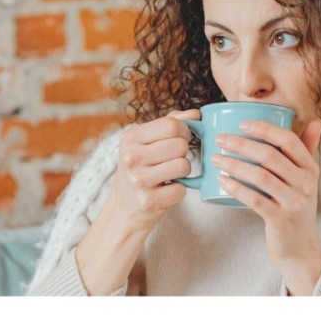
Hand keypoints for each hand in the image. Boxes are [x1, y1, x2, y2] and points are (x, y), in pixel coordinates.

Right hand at [109, 109, 198, 231]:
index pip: (171, 125)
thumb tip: (196, 114)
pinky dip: (179, 191)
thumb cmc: (141, 169)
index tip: (181, 139)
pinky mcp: (147, 201)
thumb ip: (171, 122)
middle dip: (184, 153)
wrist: (124, 208)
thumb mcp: (146, 142)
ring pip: (183, 165)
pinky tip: (166, 191)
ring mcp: (138, 180)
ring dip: (183, 172)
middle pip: (180, 145)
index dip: (184, 131)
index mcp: (131, 138)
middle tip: (173, 160)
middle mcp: (131, 157)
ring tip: (170, 175)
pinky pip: (181, 190)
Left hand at [211, 119, 320, 293]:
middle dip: (242, 144)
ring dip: (235, 165)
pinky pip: (255, 200)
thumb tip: (316, 121)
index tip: (242, 124)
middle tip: (220, 139)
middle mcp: (306, 183)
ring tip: (216, 158)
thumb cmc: (297, 206)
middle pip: (271, 156)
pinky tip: (222, 180)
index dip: (265, 129)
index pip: (290, 140)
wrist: (301, 245)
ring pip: (261, 176)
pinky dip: (237, 188)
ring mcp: (294, 202)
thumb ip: (308, 150)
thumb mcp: (307, 178)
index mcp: (311, 168)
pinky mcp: (280, 219)